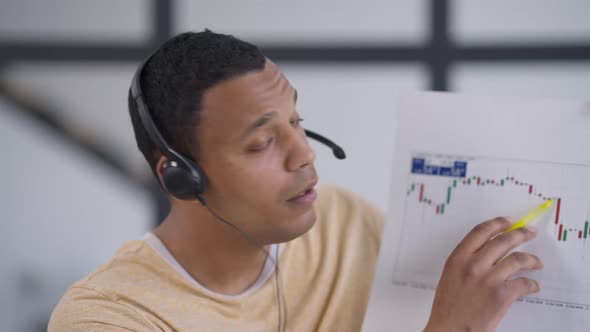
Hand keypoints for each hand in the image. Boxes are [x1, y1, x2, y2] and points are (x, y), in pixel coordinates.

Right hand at [424, 217, 542, 331]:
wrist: (449, 330)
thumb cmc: (448, 308)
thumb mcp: (450, 277)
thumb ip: (466, 262)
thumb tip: (488, 254)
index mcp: (458, 258)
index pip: (480, 232)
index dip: (497, 223)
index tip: (509, 221)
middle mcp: (473, 264)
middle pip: (503, 241)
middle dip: (520, 234)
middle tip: (529, 232)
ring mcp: (488, 279)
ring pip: (517, 259)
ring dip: (532, 259)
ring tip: (537, 262)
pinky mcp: (501, 295)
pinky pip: (523, 283)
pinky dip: (532, 284)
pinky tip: (534, 285)